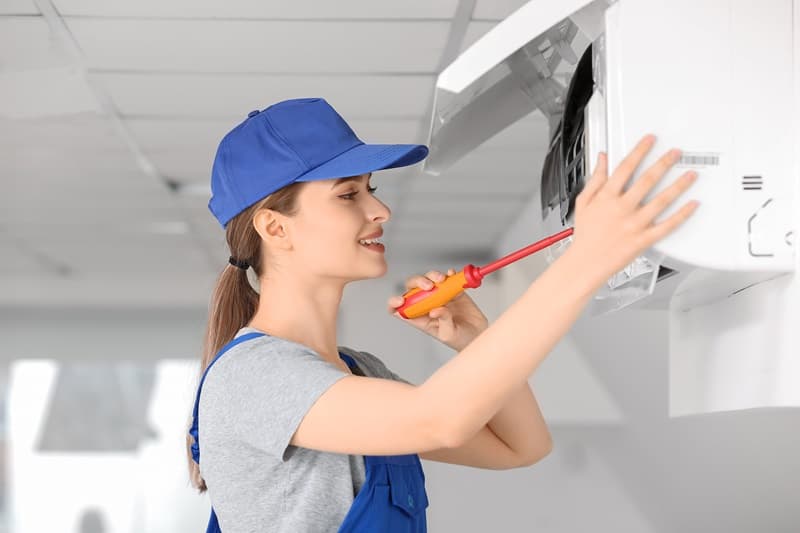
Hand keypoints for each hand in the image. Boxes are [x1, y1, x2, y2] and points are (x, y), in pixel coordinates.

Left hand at [388, 269, 488, 350]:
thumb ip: (442, 321)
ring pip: (428, 279)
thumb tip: (435, 310)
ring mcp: (439, 296)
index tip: (401, 300)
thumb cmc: (461, 339)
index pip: (399, 309)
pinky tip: (452, 275)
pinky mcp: (452, 290)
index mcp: (420, 318)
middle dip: (417, 282)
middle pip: (413, 288)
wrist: (479, 334)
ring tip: (442, 279)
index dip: (395, 303)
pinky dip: (449, 274)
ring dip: (432, 276)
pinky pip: (447, 278)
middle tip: (428, 285)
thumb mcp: (449, 334)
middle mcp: (426, 305)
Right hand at [570, 134, 698, 284]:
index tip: (650, 140)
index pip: (625, 168)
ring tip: (690, 175)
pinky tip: (692, 205)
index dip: (639, 151)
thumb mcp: (583, 202)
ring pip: (661, 201)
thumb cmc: (585, 235)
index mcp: (607, 197)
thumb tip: (602, 159)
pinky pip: (667, 226)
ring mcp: (634, 224)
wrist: (586, 262)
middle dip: (663, 163)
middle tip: (675, 153)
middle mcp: (622, 208)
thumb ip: (595, 179)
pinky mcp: (643, 239)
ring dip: (678, 185)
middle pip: (647, 180)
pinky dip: (682, 215)